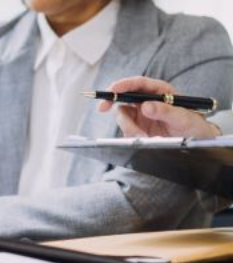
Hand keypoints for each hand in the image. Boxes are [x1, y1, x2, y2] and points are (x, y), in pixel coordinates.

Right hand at [97, 76, 219, 138]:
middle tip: (102, 107)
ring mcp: (141, 114)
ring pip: (122, 114)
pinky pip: (125, 128)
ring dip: (127, 125)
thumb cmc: (194, 126)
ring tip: (141, 135)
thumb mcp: (184, 118)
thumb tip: (146, 106)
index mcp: (160, 91)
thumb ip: (165, 111)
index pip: (139, 83)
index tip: (112, 90)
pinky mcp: (137, 127)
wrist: (196, 142)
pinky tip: (142, 138)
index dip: (124, 84)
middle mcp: (148, 100)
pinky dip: (130, 134)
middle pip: (124, 95)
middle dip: (111, 100)